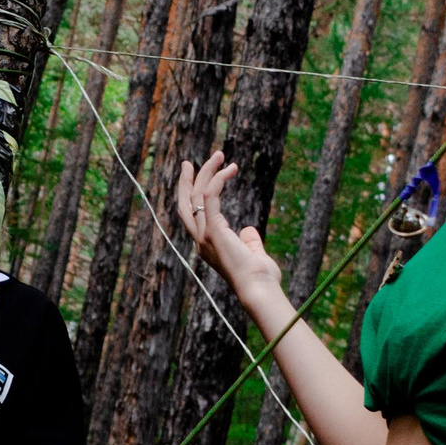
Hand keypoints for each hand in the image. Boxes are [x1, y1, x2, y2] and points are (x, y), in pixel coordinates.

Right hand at [176, 153, 283, 311]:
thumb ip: (249, 240)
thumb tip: (248, 230)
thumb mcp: (253, 254)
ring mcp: (204, 235)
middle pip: (185, 203)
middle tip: (189, 162)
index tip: (196, 177)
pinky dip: (218, 181)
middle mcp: (200, 239)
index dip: (191, 194)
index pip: (192, 214)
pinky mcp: (214, 230)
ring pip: (196, 195)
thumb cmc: (259, 277)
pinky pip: (210, 198)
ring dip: (207, 172)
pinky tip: (229, 170)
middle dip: (186, 181)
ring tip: (220, 156)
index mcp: (206, 244)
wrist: (258, 289)